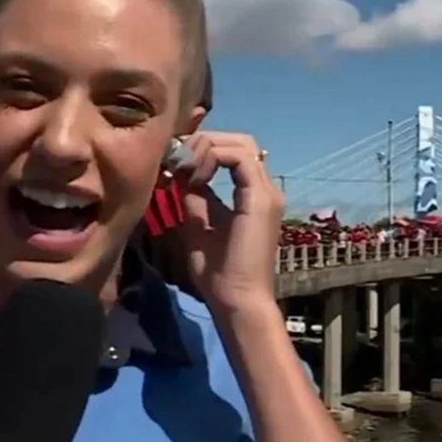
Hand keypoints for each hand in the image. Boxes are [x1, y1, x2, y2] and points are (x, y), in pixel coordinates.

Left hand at [175, 131, 284, 313]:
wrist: (237, 300)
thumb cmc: (219, 274)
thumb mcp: (198, 226)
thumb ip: (195, 198)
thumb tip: (182, 175)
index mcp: (254, 197)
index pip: (234, 153)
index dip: (205, 149)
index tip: (175, 161)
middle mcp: (265, 190)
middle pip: (241, 142)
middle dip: (206, 141)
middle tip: (176, 156)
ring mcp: (266, 193)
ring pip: (241, 144)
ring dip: (207, 147)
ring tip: (183, 165)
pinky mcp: (261, 199)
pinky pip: (238, 158)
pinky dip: (212, 157)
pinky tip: (193, 174)